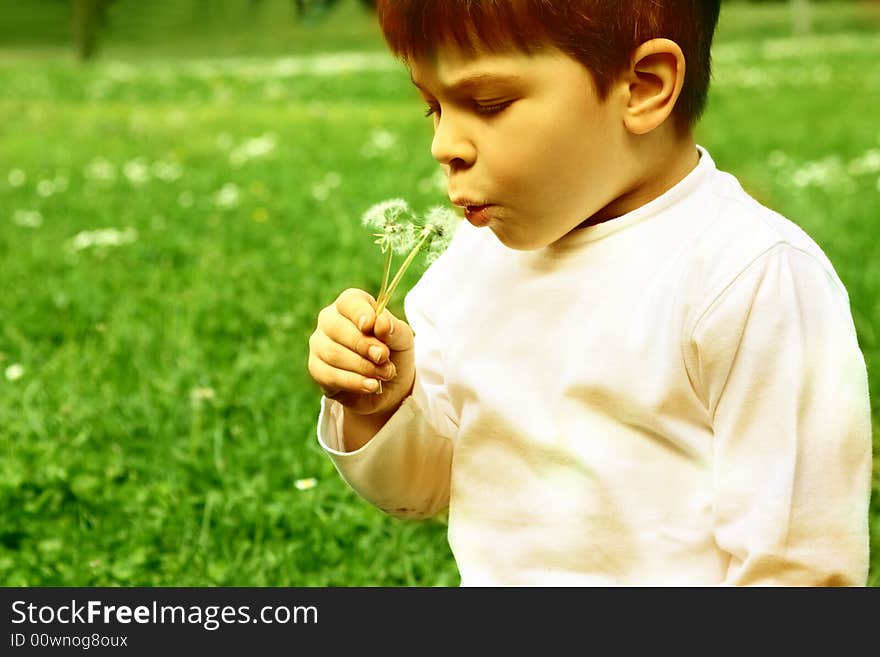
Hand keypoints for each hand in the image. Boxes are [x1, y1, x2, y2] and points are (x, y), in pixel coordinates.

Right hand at [308, 288, 414, 415]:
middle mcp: (330, 320)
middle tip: (384, 357)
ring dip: (363, 366)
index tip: (370, 326)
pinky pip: (330, 374)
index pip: (349, 302)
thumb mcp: (402, 339)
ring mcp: (319, 344)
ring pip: (333, 353)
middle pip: (337, 327)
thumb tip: (381, 324)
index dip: (359, 313)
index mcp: (352, 305)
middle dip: (364, 345)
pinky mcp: (316, 368)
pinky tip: (371, 386)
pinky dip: (354, 381)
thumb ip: (394, 329)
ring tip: (384, 374)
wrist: (388, 387)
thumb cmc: (393, 354)